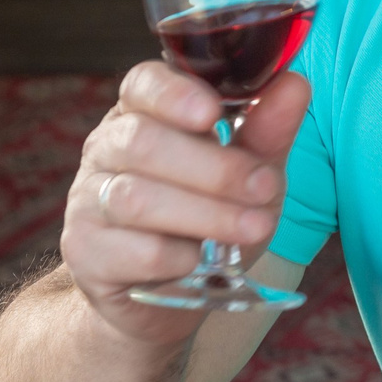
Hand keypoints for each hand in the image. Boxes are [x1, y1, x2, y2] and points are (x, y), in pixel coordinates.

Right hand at [61, 64, 310, 343]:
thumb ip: (266, 132)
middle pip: (141, 141)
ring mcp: (87, 200)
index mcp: (142, 114)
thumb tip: (295, 85)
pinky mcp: (86, 252)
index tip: (213, 114)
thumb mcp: (247, 175)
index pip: (142, 84)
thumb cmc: (207, 221)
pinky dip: (176, 257)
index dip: (174, 94)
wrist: (164, 296)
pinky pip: (133, 250)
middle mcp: (106, 149)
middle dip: (213, 168)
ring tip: (254, 228)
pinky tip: (199, 261)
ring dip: (206, 214)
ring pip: (135, 199)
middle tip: (265, 188)